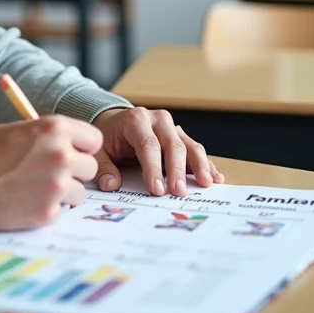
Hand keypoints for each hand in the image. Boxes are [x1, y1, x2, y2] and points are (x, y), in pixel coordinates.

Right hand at [0, 115, 101, 229]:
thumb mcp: (16, 130)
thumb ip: (46, 134)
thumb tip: (67, 139)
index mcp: (55, 129)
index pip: (95, 139)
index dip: (83, 148)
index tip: (74, 154)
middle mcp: (62, 155)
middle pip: (91, 167)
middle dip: (75, 172)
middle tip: (52, 176)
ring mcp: (56, 185)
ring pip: (80, 193)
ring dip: (64, 194)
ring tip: (36, 190)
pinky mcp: (48, 212)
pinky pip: (61, 211)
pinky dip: (46, 209)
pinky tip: (25, 203)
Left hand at [91, 107, 223, 196]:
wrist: (114, 121)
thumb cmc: (108, 136)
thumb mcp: (99, 150)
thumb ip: (104, 167)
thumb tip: (111, 185)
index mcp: (136, 120)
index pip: (148, 145)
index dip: (153, 168)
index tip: (157, 189)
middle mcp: (157, 120)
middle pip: (172, 145)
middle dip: (177, 170)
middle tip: (179, 192)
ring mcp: (171, 127)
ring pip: (189, 145)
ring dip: (199, 166)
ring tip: (206, 184)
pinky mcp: (179, 136)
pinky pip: (195, 149)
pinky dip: (205, 163)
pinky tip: (215, 177)